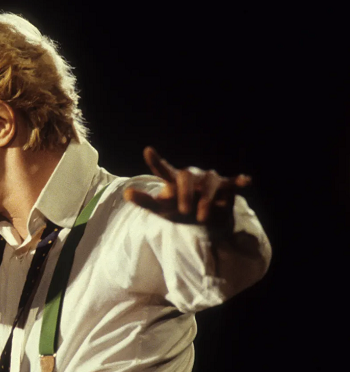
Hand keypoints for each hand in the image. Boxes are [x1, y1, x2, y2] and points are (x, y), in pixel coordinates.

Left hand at [123, 147, 250, 229]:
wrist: (204, 220)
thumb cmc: (179, 210)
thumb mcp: (161, 209)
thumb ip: (145, 201)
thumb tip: (126, 193)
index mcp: (175, 179)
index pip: (163, 169)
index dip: (156, 161)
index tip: (148, 151)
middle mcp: (193, 175)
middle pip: (187, 176)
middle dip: (185, 193)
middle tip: (182, 210)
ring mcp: (210, 180)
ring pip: (210, 182)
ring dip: (206, 200)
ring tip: (201, 218)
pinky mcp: (227, 188)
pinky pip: (234, 182)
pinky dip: (240, 181)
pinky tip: (246, 181)